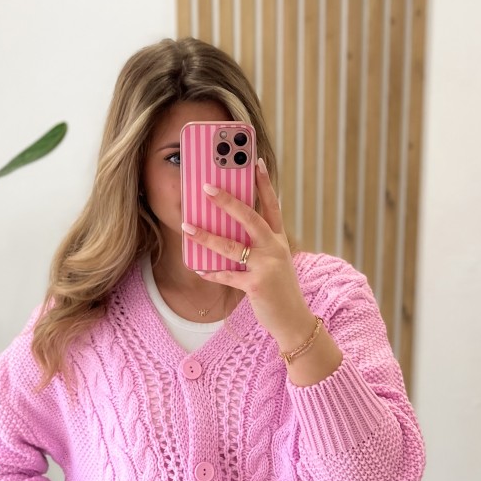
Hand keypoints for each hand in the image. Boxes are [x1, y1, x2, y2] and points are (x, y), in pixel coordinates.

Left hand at [183, 158, 312, 343]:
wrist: (293, 320)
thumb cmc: (279, 289)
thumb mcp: (274, 262)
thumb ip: (255, 246)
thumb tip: (225, 231)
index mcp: (278, 240)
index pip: (272, 205)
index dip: (264, 182)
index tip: (255, 160)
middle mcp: (274, 249)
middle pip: (250, 218)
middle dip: (227, 201)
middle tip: (207, 187)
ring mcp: (267, 267)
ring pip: (232, 246)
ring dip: (207, 236)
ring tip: (187, 227)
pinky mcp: (257, 286)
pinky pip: (228, 276)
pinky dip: (212, 272)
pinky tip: (199, 269)